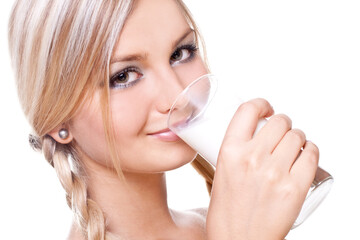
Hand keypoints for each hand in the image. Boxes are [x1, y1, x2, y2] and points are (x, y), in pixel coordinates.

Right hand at [206, 98, 318, 239]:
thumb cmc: (226, 211)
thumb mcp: (220, 173)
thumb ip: (236, 151)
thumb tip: (255, 136)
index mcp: (229, 151)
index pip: (248, 110)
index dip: (261, 104)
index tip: (267, 109)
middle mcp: (252, 158)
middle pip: (279, 121)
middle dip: (283, 123)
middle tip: (281, 134)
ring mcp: (275, 173)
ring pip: (298, 136)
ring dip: (298, 137)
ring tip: (294, 147)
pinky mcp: (295, 188)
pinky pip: (312, 154)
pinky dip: (312, 150)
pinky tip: (307, 153)